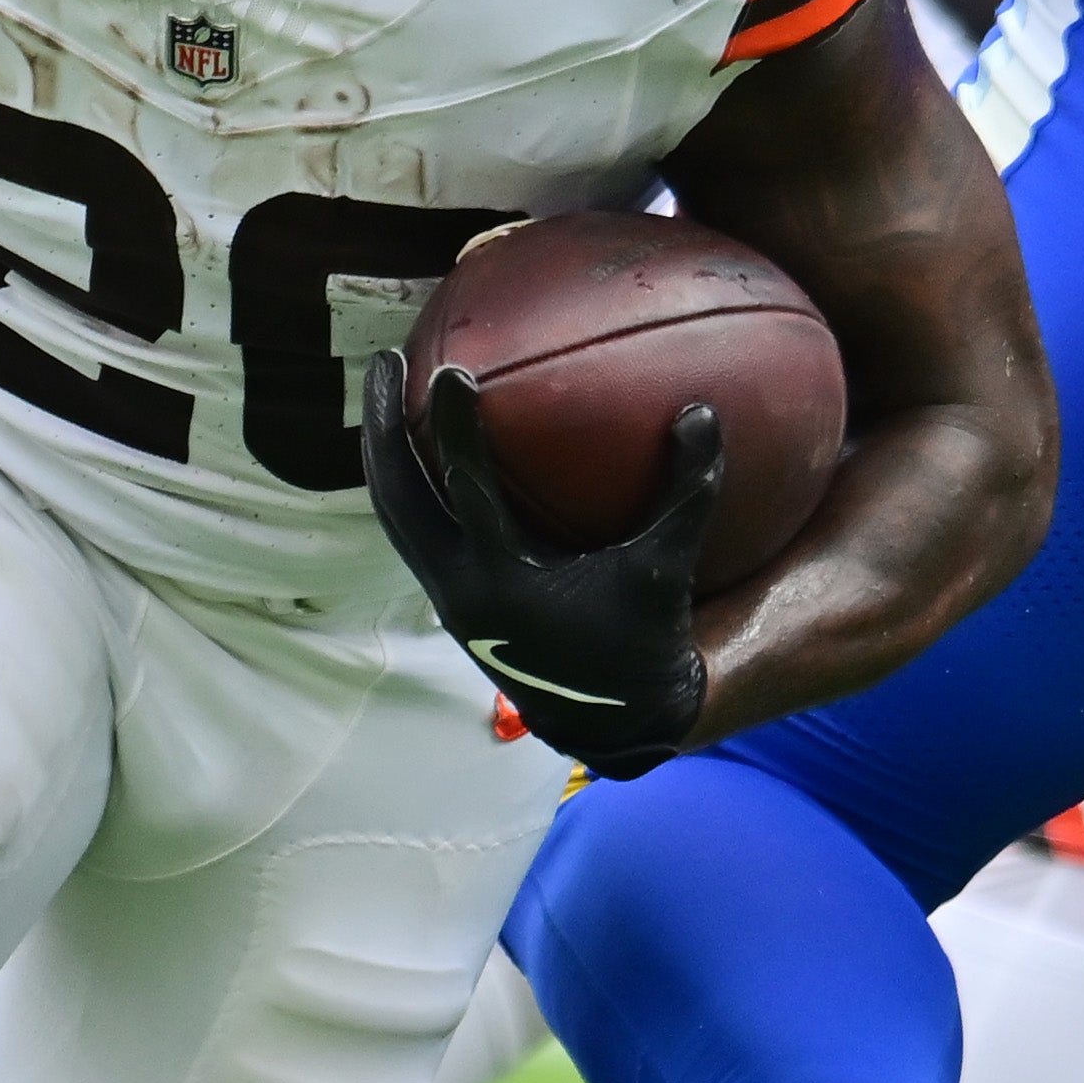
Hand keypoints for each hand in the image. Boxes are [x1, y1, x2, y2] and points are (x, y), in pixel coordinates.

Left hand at [360, 351, 715, 773]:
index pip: (465, 492)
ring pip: (395, 517)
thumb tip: (700, 410)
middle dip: (383, 427)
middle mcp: (459, 589)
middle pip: (397, 501)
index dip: (453, 429)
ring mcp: (448, 597)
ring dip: (386, 454)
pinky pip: (415, 530)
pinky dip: (411, 484)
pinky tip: (422, 446)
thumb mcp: (668, 570)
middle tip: (386, 361)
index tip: (448, 370)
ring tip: (387, 393)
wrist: (612, 721)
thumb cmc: (642, 643)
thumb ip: (688, 492)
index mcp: (502, 582)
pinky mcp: (451, 599)